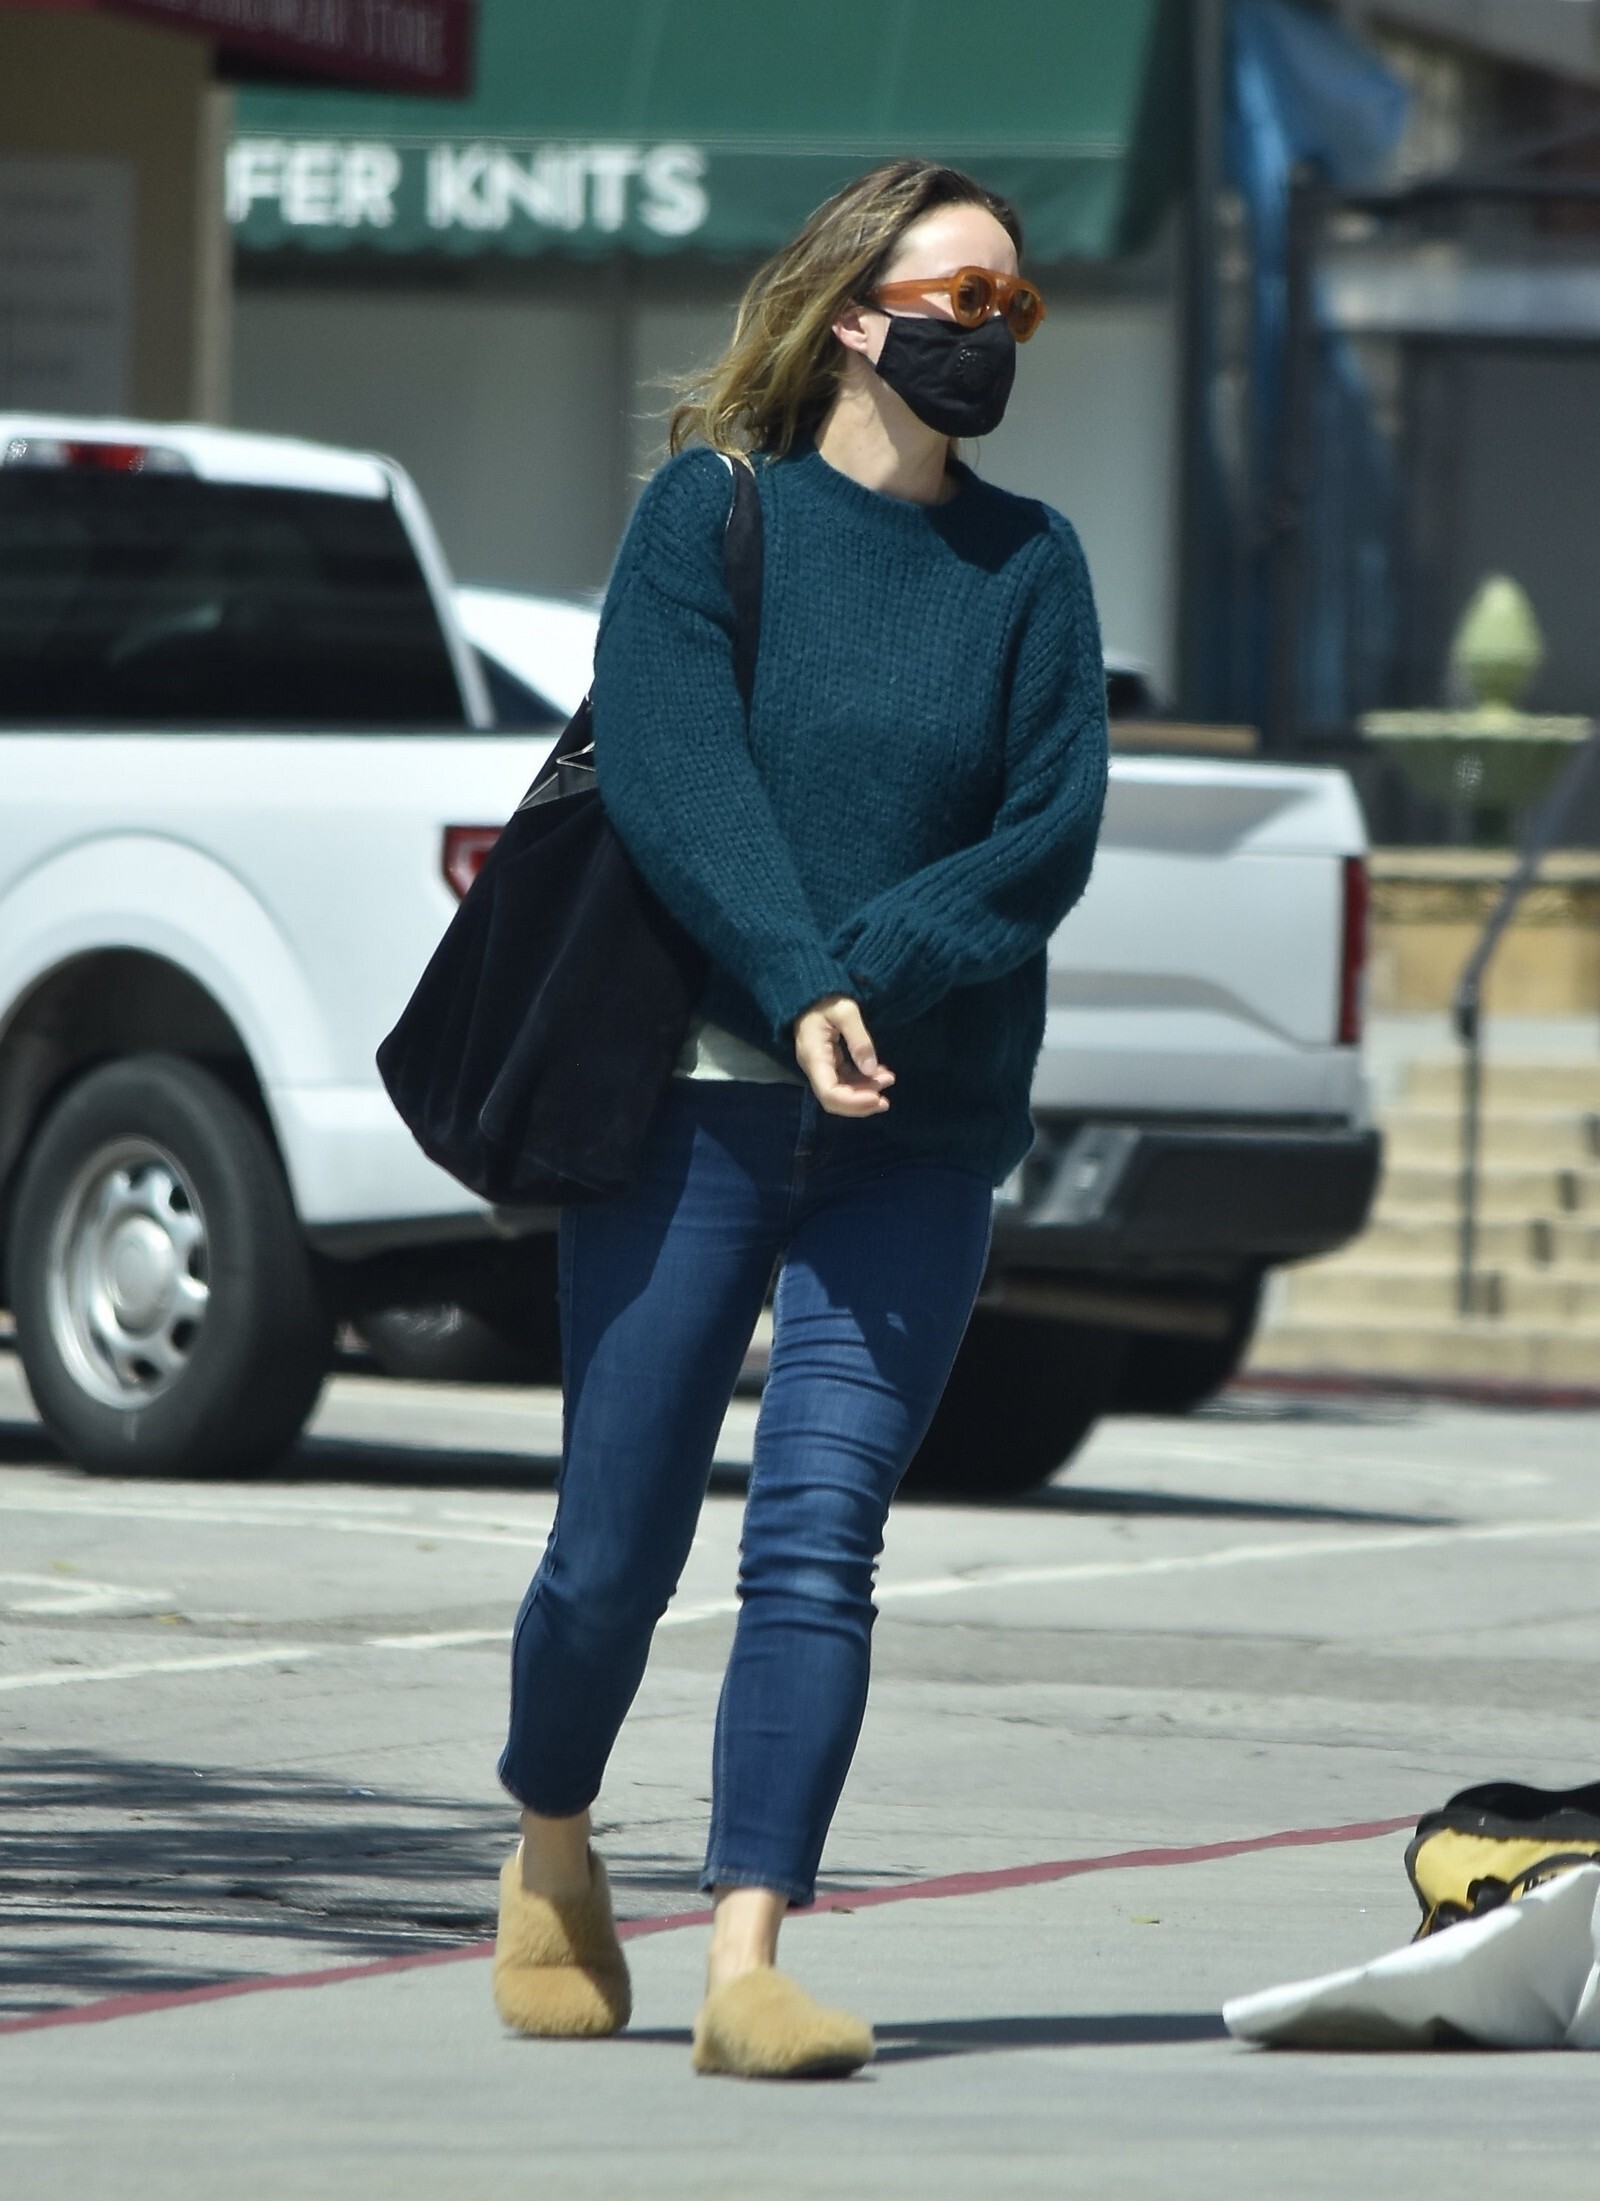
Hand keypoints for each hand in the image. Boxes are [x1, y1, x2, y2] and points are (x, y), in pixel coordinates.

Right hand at [793, 995, 893, 1117]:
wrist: (812, 992)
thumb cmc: (826, 997)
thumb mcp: (846, 1011)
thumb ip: (859, 1039)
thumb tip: (871, 1070)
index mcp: (814, 1056)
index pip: (829, 1093)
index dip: (853, 1102)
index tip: (878, 1098)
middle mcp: (814, 1067)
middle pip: (834, 1100)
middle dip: (860, 1104)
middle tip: (886, 1101)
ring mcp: (821, 1066)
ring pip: (841, 1093)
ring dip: (864, 1093)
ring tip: (888, 1079)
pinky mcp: (829, 1063)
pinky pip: (845, 1081)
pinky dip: (863, 1083)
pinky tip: (880, 1075)